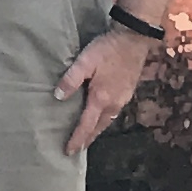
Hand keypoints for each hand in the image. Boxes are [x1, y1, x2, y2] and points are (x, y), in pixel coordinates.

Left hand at [55, 25, 152, 156]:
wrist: (134, 39)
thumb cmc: (107, 49)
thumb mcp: (85, 61)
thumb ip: (71, 79)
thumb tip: (58, 97)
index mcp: (101, 99)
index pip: (86, 125)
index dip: (77, 139)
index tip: (68, 151)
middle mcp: (114, 104)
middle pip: (99, 128)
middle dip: (87, 139)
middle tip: (77, 149)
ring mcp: (123, 99)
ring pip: (108, 121)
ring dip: (96, 130)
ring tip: (87, 136)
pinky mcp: (128, 92)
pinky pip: (114, 113)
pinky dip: (104, 120)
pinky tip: (100, 117)